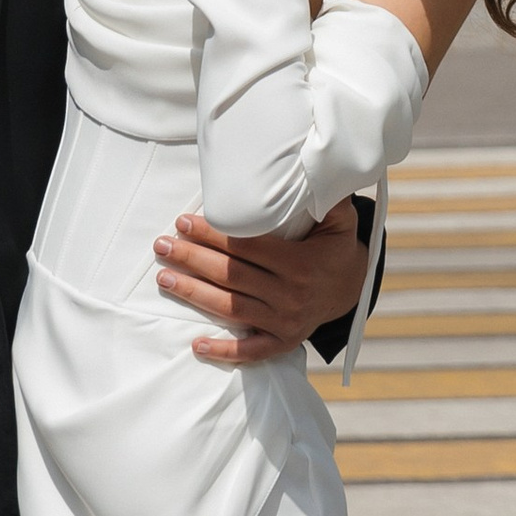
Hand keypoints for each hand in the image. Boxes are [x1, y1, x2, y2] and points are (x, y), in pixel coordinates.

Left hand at [157, 196, 365, 361]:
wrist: (353, 290)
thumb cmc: (337, 247)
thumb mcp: (340, 219)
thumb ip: (327, 195)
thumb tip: (315, 164)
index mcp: (299, 264)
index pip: (247, 247)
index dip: (214, 234)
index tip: (185, 221)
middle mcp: (290, 295)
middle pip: (232, 276)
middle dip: (193, 259)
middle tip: (162, 245)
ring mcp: (285, 322)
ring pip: (232, 308)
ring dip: (195, 293)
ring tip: (164, 278)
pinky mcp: (283, 342)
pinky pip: (251, 351)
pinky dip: (225, 351)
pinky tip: (197, 345)